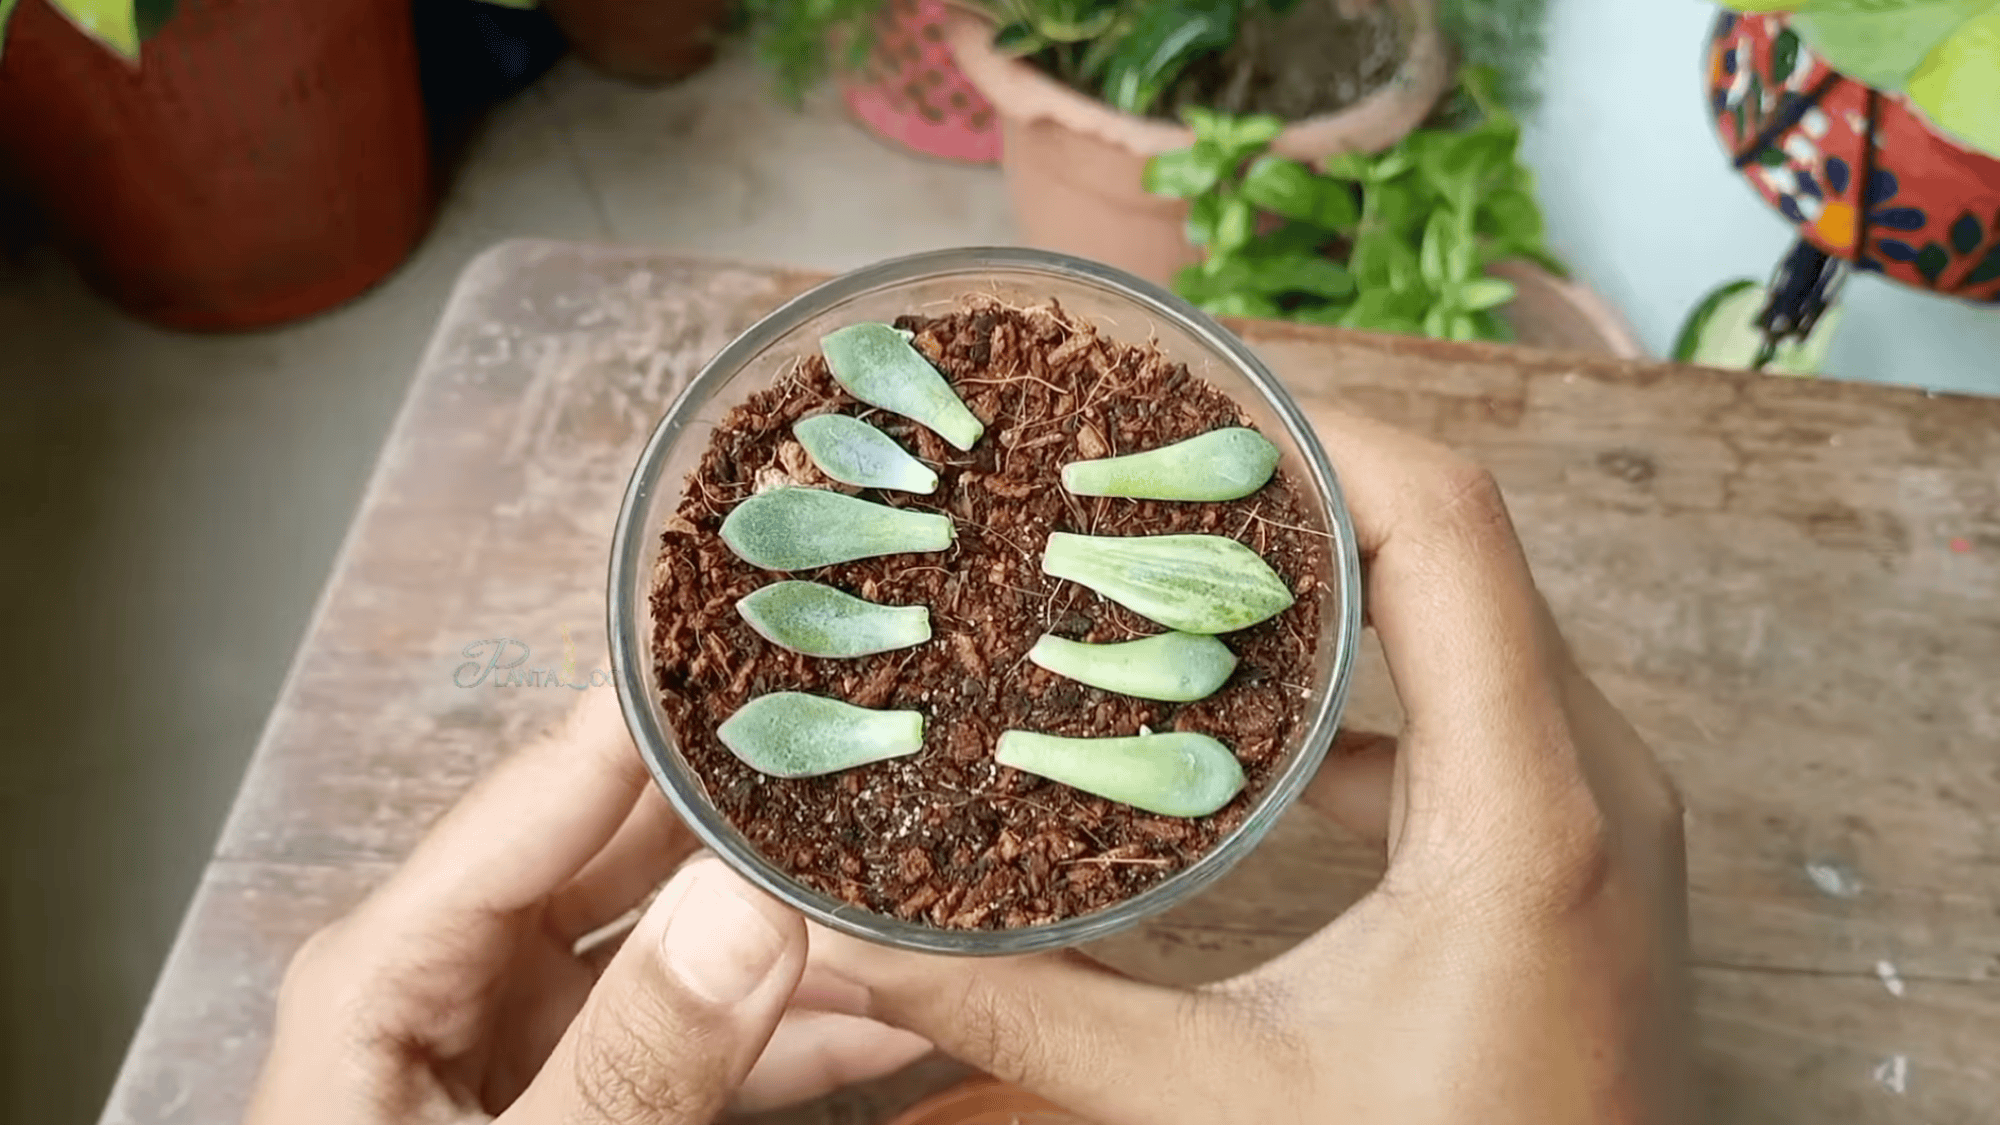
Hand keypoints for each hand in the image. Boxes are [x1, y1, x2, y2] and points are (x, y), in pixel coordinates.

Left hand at [245, 688, 929, 1124]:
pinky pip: (705, 1041)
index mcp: (394, 964)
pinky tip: (898, 1017)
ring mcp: (533, 1042)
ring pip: (685, 945)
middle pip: (629, 851)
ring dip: (800, 927)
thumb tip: (753, 903)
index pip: (554, 787)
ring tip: (921, 871)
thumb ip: (630, 1058)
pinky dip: (798, 1035)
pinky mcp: (594, 1099)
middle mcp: (461, 977)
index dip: (674, 707)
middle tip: (892, 742)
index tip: (796, 640)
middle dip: (760, 807)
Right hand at [804, 407, 1691, 1124]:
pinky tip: (1245, 712)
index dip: (1316, 430)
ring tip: (1176, 557)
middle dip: (1297, 482)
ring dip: (1332, 570)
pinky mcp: (1583, 844)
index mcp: (1525, 812)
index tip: (1182, 401)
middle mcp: (1594, 778)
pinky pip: (1478, 698)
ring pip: (1471, 613)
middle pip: (1455, 545)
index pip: (1443, 527)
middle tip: (1140, 465)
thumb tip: (857, 953)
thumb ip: (1034, 1020)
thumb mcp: (1226, 1111)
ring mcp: (1603, 808)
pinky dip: (1365, 671)